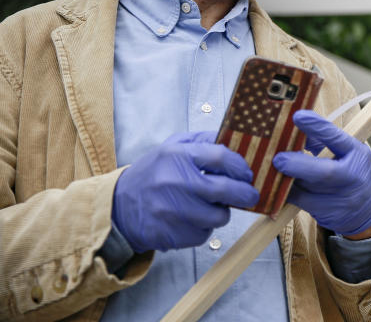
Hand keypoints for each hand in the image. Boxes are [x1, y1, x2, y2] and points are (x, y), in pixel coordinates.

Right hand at [112, 131, 259, 252]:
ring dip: (221, 212)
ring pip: (219, 216)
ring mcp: (173, 211)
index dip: (240, 166)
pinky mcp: (172, 234)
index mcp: (176, 155)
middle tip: (250, 195)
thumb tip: (235, 140)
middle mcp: (174, 182)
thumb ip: (202, 140)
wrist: (117, 208)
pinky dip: (204, 228)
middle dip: (245, 194)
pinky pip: (204, 234)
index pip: (221, 157)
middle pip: (226, 190)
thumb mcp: (171, 147)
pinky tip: (192, 219)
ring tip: (210, 206)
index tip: (246, 173)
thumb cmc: (152, 175)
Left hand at [273, 111, 370, 236]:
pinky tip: (278, 186)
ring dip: (287, 179)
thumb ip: (324, 141)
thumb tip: (295, 131)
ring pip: (307, 190)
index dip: (317, 127)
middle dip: (298, 165)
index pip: (337, 138)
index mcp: (357, 154)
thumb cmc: (354, 172)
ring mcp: (341, 198)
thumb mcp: (347, 152)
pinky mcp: (327, 214)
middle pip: (324, 172)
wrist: (370, 208)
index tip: (297, 116)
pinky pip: (300, 203)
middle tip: (278, 159)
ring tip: (273, 170)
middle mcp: (351, 176)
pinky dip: (287, 193)